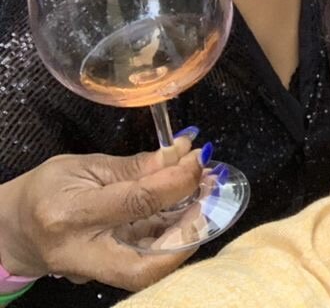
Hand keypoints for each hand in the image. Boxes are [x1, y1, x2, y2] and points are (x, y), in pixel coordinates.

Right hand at [0, 137, 204, 290]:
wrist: (14, 228)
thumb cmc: (47, 189)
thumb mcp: (85, 165)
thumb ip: (135, 166)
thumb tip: (183, 154)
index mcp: (71, 214)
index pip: (138, 201)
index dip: (177, 179)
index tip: (198, 158)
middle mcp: (82, 252)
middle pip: (145, 264)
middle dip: (187, 234)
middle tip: (207, 199)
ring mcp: (92, 272)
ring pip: (150, 270)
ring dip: (186, 234)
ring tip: (202, 197)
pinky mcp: (104, 277)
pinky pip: (145, 264)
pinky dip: (172, 239)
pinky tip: (185, 212)